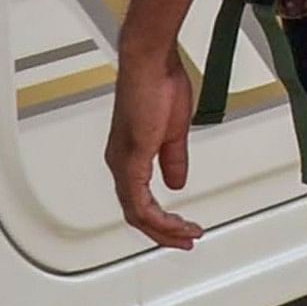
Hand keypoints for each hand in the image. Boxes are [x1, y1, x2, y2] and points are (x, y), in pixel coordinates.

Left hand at [105, 43, 201, 249]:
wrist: (150, 64)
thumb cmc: (158, 84)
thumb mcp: (173, 132)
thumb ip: (174, 161)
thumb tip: (176, 182)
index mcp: (129, 157)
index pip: (140, 201)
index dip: (161, 221)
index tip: (183, 227)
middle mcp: (120, 163)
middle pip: (136, 214)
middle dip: (163, 233)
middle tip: (185, 240)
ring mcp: (123, 163)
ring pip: (136, 213)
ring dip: (163, 229)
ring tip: (186, 235)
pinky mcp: (131, 158)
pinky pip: (139, 201)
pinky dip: (157, 217)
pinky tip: (173, 222)